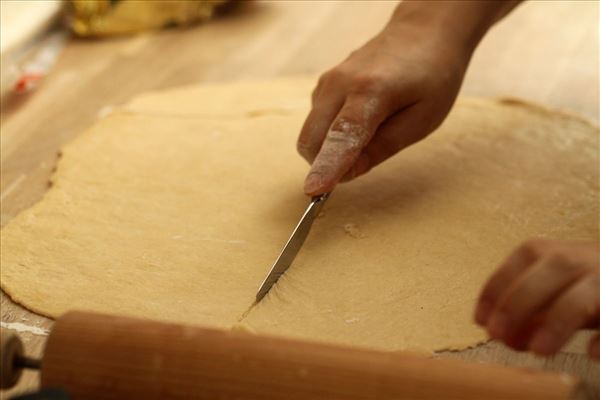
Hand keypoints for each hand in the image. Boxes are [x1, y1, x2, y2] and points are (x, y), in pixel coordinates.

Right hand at [297, 20, 468, 195]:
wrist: (423, 32)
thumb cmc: (431, 76)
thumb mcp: (422, 119)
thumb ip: (383, 146)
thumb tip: (349, 173)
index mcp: (371, 90)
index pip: (342, 136)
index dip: (328, 166)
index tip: (314, 190)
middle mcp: (340, 83)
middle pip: (313, 140)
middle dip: (327, 164)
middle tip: (364, 161)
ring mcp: (327, 81)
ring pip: (311, 133)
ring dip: (328, 150)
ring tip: (370, 134)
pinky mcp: (323, 84)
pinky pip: (315, 122)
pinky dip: (328, 135)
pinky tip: (359, 124)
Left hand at [475, 239, 599, 358]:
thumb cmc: (579, 286)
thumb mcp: (549, 290)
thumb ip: (525, 307)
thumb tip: (500, 334)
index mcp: (551, 252)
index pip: (521, 260)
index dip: (497, 289)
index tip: (480, 321)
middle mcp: (580, 259)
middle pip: (550, 272)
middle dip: (518, 304)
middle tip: (498, 336)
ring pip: (581, 297)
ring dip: (556, 323)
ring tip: (538, 350)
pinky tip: (591, 353)